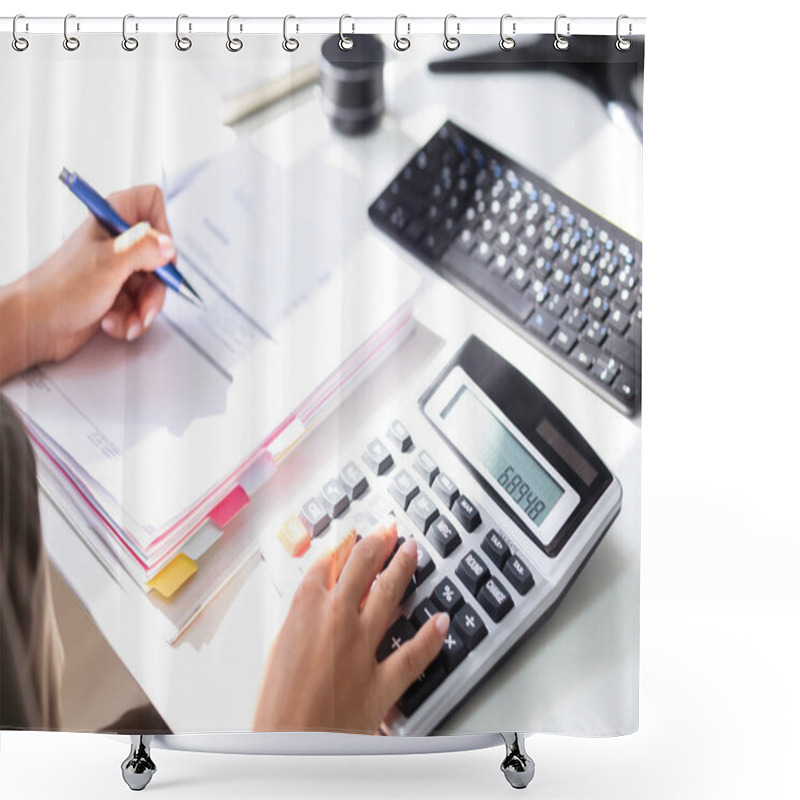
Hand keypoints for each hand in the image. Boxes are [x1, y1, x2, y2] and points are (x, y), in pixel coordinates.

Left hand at [0, 184, 174, 380]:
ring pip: (152, 286)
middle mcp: (117, 242)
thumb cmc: (61, 289)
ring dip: (143, 310)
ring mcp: (118, 269)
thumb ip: (142, 249)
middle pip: (159, 256)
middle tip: (146, 305)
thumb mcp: (108, 264)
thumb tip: (168, 246)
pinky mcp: (117, 294)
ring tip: (128, 323)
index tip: (159, 254)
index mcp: (111, 221)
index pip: (150, 203)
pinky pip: (141, 305)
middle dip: (155, 288)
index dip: (161, 227)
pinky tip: (115, 325)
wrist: (36, 326)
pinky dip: (132, 320)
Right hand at [253, 519, 449, 733]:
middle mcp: (336, 618)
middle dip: (378, 541)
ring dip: (403, 568)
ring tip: (412, 551)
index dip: (344, 543)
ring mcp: (362, 646)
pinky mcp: (381, 679)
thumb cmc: (274, 705)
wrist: (285, 748)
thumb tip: (319, 598)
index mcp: (304, 609)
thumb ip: (303, 618)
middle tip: (389, 528)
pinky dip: (431, 636)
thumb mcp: (279, 647)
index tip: (354, 534)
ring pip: (389, 594)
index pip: (328, 562)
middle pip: (362, 566)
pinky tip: (442, 620)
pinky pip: (413, 654)